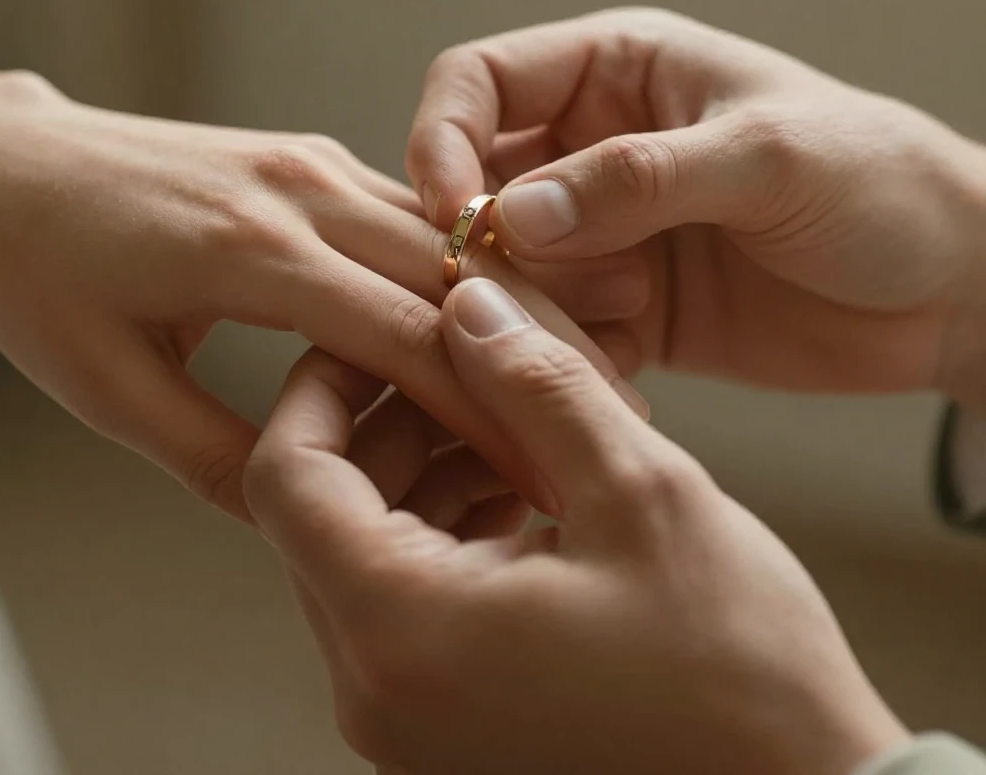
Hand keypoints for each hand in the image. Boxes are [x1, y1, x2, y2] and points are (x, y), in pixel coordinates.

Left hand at [0, 71, 620, 517]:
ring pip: (449, 236)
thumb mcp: (107, 387)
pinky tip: (497, 313)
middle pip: (456, 274)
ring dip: (513, 301)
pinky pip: (412, 214)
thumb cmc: (34, 270)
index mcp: (254, 252)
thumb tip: (304, 503)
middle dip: (535, 349)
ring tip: (576, 364)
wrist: (1, 162)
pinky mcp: (313, 160)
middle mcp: (303, 193)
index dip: (485, 407)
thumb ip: (212, 456)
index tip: (543, 463)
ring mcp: (313, 165)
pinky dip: (465, 267)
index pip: (409, 336)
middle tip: (606, 411)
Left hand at [246, 278, 907, 774]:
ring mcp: (410, 712)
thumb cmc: (737, 671)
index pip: (287, 477)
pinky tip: (525, 481)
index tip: (373, 327)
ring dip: (428, 465)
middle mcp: (380, 686)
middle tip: (466, 356)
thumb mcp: (642, 494)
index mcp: (404, 631)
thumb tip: (470, 306)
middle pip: (326, 508)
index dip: (319, 384)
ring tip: (514, 418)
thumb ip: (538, 385)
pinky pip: (412, 593)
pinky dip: (451, 523)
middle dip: (389, 417)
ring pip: (371, 545)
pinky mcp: (450, 717)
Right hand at [406, 9, 985, 403]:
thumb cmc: (880, 183)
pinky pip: (556, 330)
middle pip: (475, 184)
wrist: (950, 288)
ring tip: (622, 319)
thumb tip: (510, 214)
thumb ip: (638, 179)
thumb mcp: (767, 158)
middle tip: (526, 291)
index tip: (451, 212)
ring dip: (533, 305)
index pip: (476, 83)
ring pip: (506, 267)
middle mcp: (592, 148)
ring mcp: (605, 234)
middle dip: (483, 242)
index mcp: (615, 72)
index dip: (443, 140)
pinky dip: (569, 355)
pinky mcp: (624, 308)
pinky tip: (630, 371)